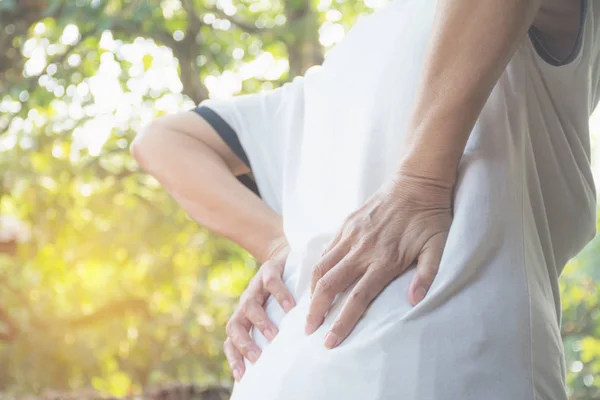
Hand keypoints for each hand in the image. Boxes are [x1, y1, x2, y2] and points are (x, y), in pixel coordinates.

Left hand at [223, 237, 294, 381]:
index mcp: (245, 315)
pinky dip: (280, 295)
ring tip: (275, 335)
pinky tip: (291, 307)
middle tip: (257, 358)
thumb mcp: (275, 313)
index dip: (233, 357)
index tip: (242, 376)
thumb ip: (274, 333)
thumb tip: (283, 362)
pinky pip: (270, 282)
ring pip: (250, 305)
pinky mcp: (269, 269)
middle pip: (235, 324)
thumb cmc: (281, 293)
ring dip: (261, 322)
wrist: (282, 254)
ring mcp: (256, 285)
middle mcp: (247, 302)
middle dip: (243, 343)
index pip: (231, 339)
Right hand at [305, 174, 452, 348]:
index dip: (342, 322)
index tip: (329, 341)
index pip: (357, 298)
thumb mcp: (437, 247)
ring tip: (308, 308)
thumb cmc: (430, 218)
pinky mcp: (347, 224)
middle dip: (315, 309)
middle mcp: (363, 249)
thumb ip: (426, 275)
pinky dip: (319, 267)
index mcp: (385, 260)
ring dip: (312, 290)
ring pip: (322, 266)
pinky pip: (327, 249)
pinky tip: (318, 279)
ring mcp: (352, 235)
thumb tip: (414, 302)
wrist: (417, 182)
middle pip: (330, 284)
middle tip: (307, 329)